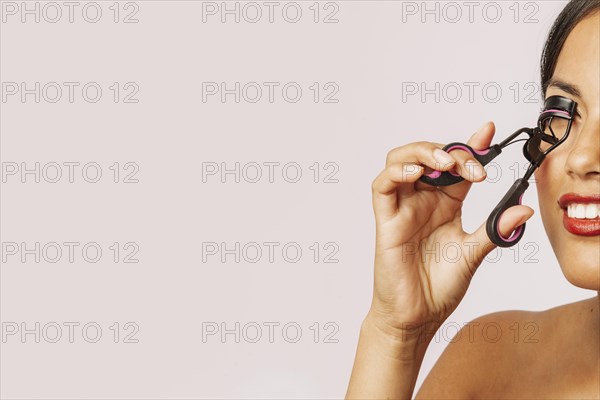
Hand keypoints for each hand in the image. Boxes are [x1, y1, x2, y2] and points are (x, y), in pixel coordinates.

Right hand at [368, 122, 534, 340]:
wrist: (416, 315)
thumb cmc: (438, 287)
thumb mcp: (474, 253)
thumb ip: (495, 230)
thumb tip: (524, 209)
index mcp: (445, 204)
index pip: (457, 166)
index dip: (471, 145)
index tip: (489, 131)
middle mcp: (422, 200)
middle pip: (428, 155)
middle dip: (451, 151)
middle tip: (473, 166)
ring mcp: (402, 207)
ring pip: (400, 160)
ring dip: (422, 153)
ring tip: (446, 164)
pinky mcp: (385, 219)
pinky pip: (382, 186)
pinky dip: (396, 172)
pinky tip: (416, 173)